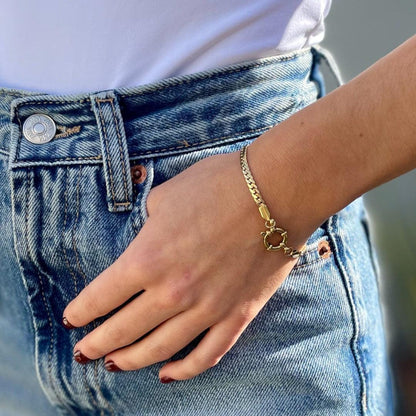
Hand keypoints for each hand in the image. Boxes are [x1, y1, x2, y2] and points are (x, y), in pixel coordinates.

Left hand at [62, 149, 305, 381]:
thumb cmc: (219, 186)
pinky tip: (167, 375)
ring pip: (159, 349)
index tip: (71, 320)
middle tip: (83, 353)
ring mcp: (206, 309)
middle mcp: (172, 292)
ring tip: (114, 366)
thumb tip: (148, 236)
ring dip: (131, 361)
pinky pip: (207, 354)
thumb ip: (149, 223)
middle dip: (97, 344)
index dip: (81, 312)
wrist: (274, 192)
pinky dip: (184, 370)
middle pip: (123, 329)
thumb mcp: (167, 196)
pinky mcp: (237, 315)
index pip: (101, 296)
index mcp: (147, 259)